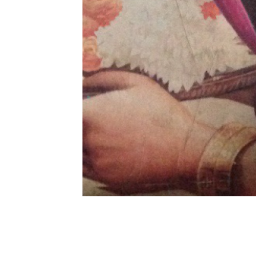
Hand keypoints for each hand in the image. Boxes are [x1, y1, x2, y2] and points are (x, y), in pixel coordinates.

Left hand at [83, 70, 215, 191]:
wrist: (185, 149)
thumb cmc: (162, 113)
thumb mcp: (138, 83)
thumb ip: (103, 78)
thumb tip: (83, 80)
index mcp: (92, 113)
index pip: (70, 112)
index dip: (76, 110)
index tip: (84, 109)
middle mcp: (89, 139)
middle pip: (73, 132)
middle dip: (81, 124)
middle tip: (95, 121)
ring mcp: (96, 160)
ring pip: (77, 150)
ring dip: (84, 141)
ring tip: (109, 134)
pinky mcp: (104, 176)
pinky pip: (84, 166)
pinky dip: (89, 156)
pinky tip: (109, 148)